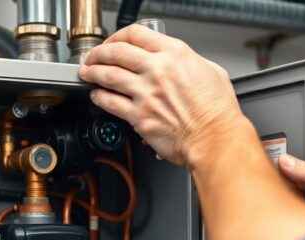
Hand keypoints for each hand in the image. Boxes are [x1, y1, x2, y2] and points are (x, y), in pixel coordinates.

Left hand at [78, 25, 244, 165]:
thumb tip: (180, 63)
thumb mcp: (212, 72)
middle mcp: (158, 70)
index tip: (113, 43)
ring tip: (87, 73)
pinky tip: (96, 95)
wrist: (215, 139)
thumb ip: (191, 63)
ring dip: (93, 72)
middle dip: (99, 53)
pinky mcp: (139, 116)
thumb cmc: (218, 112)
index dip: (118, 36)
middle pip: (117, 52)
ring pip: (108, 75)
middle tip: (93, 57)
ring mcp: (146, 93)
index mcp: (175, 55)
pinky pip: (111, 103)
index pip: (137, 35)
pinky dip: (99, 97)